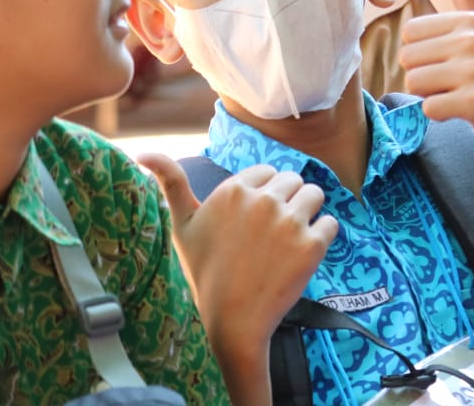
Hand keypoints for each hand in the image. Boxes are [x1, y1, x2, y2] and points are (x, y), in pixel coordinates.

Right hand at [137, 154, 336, 356]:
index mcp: (234, 190)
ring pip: (315, 195)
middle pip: (293, 180)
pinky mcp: (313, 244)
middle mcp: (263, 200)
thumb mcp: (183, 226)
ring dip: (307, 214)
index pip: (268, 172)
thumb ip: (170, 183)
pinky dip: (321, 238)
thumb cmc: (206, 272)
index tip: (252, 221)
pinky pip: (330, 224)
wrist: (232, 321)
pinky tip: (300, 256)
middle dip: (286, 201)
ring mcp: (290, 221)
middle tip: (269, 235)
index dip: (263, 195)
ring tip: (287, 241)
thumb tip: (142, 152)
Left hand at [400, 0, 473, 163]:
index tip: (450, 62)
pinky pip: (430, 108)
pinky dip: (442, 115)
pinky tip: (464, 111)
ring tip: (459, 95)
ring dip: (431, 96)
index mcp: (472, 20)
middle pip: (408, 59)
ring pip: (415, 83)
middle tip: (455, 83)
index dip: (423, 54)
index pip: (411, 34)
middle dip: (424, 77)